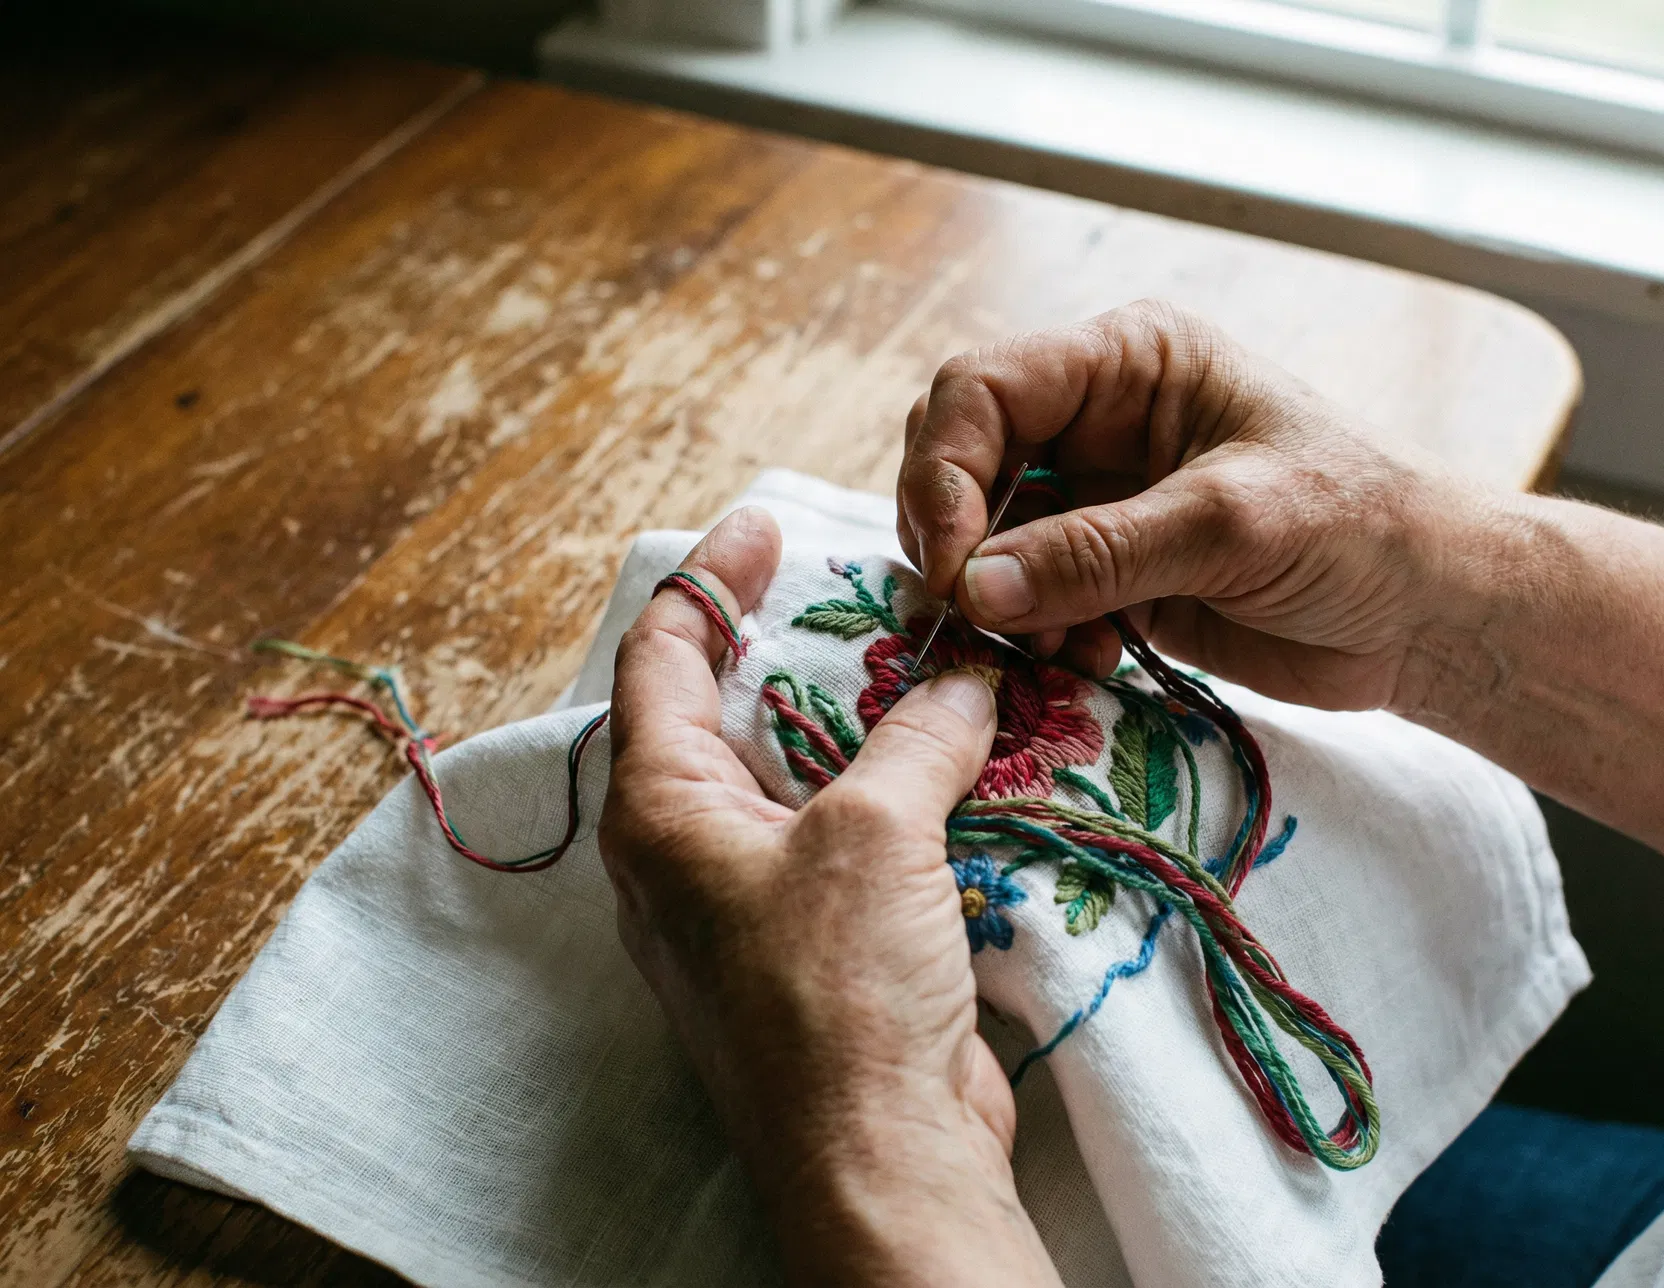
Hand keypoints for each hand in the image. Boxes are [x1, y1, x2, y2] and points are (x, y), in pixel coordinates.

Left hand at [598, 507, 1061, 1286]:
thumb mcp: (875, 833)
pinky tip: (961, 758)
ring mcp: (754, 904)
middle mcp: (691, 853)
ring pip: (799, 776)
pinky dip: (897, 789)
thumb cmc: (838, 992)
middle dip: (796, 646)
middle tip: (868, 584)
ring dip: (861, 719)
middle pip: (728, 713)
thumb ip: (918, 734)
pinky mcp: (821, 945)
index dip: (709, 580)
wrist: (881, 1157)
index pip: (662, 658)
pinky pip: (849, 838)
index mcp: (661, 811)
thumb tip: (968, 671)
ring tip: (931, 656)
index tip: (765, 523)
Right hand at [895, 300, 1499, 714]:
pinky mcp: (1112, 577)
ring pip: (987, 540)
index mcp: (1129, 363)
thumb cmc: (1360, 527)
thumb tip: (973, 588)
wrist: (1431, 614)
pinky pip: (1029, 602)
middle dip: (958, 538)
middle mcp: (1099, 422)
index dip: (945, 469)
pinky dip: (1034, 638)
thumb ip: (1098, 553)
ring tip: (1048, 649)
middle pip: (964, 459)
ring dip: (996, 602)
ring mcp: (1101, 502)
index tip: (953, 563)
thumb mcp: (1229, 525)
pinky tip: (1086, 663)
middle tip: (973, 613)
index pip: (982, 387)